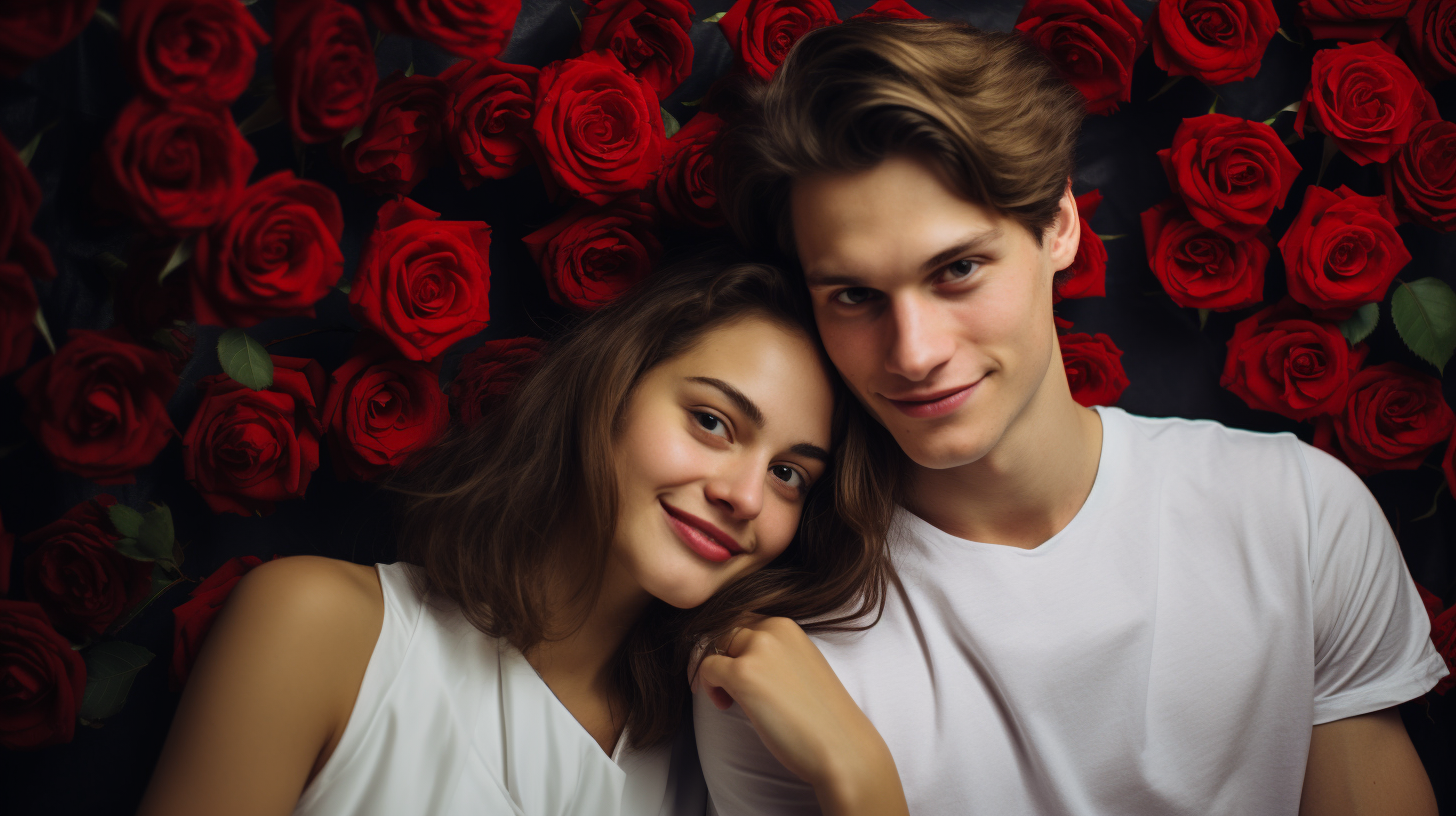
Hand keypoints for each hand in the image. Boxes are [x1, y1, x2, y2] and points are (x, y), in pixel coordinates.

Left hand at [694, 617, 908, 815]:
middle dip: (723, 657)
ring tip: (729, 698)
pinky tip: (726, 705)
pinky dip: (708, 687)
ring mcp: (757, 649)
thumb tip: (740, 654)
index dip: (735, 646)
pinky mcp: (742, 673)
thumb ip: (775, 653)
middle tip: (730, 687)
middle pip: (726, 631)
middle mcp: (773, 629)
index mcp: (788, 625)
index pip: (744, 620)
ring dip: (716, 671)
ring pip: (714, 646)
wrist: (841, 746)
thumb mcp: (801, 666)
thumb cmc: (822, 715)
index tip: (738, 670)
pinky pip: (706, 668)